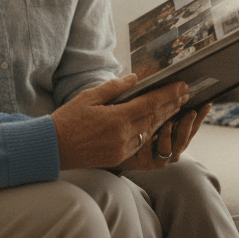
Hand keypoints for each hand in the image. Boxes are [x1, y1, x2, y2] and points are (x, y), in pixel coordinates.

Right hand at [50, 75, 188, 169]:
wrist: (53, 148)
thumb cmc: (68, 119)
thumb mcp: (89, 97)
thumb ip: (114, 87)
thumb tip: (134, 78)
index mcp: (117, 119)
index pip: (150, 104)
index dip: (168, 94)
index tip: (181, 85)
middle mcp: (123, 136)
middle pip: (154, 118)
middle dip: (171, 105)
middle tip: (185, 94)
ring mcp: (122, 149)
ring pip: (150, 132)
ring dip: (164, 119)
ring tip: (175, 107)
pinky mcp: (118, 158)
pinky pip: (140, 143)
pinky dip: (150, 132)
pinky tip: (156, 124)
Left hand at [116, 103, 210, 170]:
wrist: (113, 146)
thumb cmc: (132, 125)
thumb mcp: (147, 111)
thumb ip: (160, 101)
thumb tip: (175, 86)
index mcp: (173, 134)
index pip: (191, 126)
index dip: (200, 117)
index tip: (206, 104)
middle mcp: (169, 147)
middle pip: (184, 138)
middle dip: (189, 124)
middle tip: (191, 112)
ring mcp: (159, 157)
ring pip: (171, 148)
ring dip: (171, 135)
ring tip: (169, 122)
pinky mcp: (146, 163)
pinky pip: (151, 155)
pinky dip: (151, 144)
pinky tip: (150, 133)